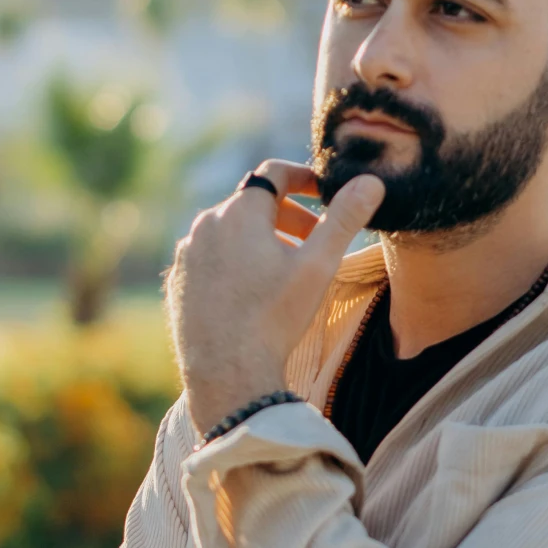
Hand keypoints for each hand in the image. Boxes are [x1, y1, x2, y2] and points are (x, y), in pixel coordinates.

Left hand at [168, 160, 383, 434]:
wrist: (227, 373)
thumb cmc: (275, 318)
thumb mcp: (318, 266)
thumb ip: (343, 219)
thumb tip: (371, 181)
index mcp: (239, 212)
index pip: (273, 174)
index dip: (302, 176)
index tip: (321, 190)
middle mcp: (205, 225)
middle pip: (251, 204)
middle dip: (285, 215)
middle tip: (312, 239)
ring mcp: (186, 255)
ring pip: (228, 232)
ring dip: (258, 239)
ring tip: (283, 268)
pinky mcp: (177, 283)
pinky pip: (209, 259)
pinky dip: (232, 262)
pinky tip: (251, 291)